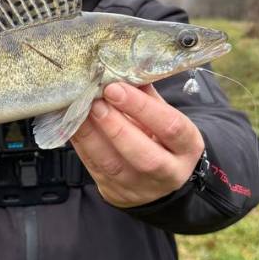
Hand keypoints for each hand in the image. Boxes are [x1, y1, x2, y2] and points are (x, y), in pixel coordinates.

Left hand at [71, 82, 203, 208]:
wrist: (157, 179)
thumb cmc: (159, 136)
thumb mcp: (162, 115)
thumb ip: (146, 95)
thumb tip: (122, 67)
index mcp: (186, 147)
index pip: (170, 127)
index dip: (142, 107)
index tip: (115, 87)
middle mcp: (168, 172)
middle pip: (143, 154)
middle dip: (115, 126)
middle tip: (95, 101)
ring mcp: (140, 187)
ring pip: (113, 165)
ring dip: (91, 135)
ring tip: (79, 110)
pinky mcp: (115, 193)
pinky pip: (93, 168)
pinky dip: (80, 144)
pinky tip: (72, 124)